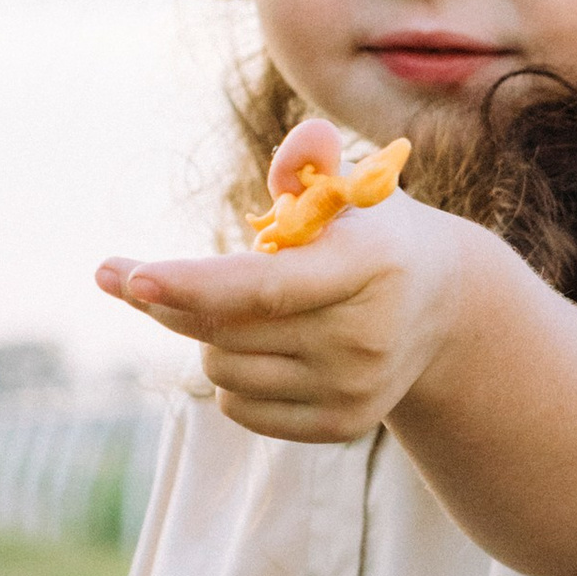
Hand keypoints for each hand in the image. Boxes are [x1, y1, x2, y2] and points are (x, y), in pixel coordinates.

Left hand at [98, 118, 476, 444]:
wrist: (444, 307)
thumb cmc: (373, 232)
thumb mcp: (353, 185)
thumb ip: (312, 160)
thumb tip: (299, 149)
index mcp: (369, 265)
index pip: (267, 287)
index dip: (194, 284)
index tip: (132, 279)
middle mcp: (366, 337)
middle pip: (225, 329)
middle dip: (169, 300)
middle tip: (137, 276)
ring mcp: (355, 389)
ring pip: (222, 370)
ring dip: (206, 334)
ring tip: (239, 306)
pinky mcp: (342, 426)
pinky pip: (239, 408)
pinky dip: (230, 374)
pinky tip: (261, 345)